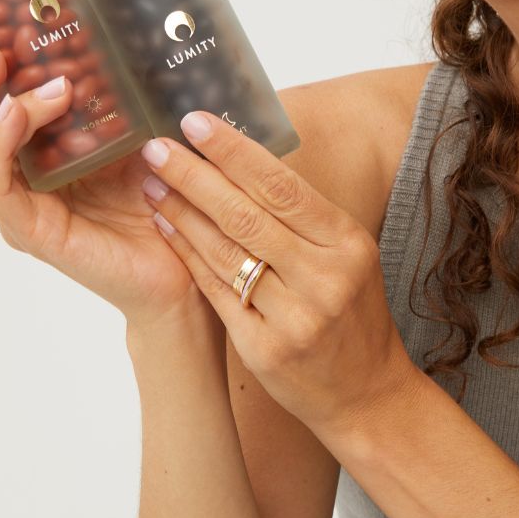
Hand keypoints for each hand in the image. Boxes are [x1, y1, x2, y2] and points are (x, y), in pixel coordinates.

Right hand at [0, 0, 211, 328]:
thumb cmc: (167, 195)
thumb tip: (136, 22)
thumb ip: (129, 86)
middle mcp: (20, 166)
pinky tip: (15, 117)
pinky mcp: (29, 230)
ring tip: (15, 76)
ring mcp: (19, 199)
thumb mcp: (148, 125)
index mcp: (42, 138)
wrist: (192, 264)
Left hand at [136, 109, 418, 439]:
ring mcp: (295, 316)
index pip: (283, 187)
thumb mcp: (349, 258)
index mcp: (348, 243)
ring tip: (150, 182)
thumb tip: (247, 160)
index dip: (235, 152)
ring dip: (182, 211)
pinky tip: (165, 227)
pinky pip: (216, 291)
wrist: (368, 394)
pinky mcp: (265, 349)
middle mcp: (324, 277)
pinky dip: (187, 255)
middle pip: (248, 215)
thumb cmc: (353, 316)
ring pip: (226, 251)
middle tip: (156, 146)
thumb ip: (305, 218)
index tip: (196, 122)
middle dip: (196, 175)